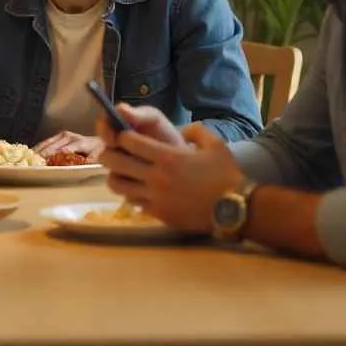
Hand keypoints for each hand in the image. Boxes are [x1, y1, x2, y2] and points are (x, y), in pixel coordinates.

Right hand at [33, 131, 103, 159]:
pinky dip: (40, 148)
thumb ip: (83, 162)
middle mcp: (70, 136)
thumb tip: (69, 165)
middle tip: (34, 164)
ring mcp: (64, 134)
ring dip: (39, 151)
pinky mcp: (60, 135)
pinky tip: (34, 153)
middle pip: (53, 147)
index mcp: (80, 142)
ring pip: (48, 143)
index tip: (45, 164)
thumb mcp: (94, 160)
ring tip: (30, 159)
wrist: (100, 143)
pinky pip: (47, 141)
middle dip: (43, 155)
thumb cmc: (97, 153)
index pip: (64, 150)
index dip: (53, 157)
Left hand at [96, 104, 243, 233]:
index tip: (125, 136)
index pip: (129, 141)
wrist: (236, 208)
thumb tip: (182, 131)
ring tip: (121, 174)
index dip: (123, 136)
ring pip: (119, 185)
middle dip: (109, 154)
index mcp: (167, 156)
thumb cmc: (227, 174)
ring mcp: (155, 197)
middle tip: (111, 152)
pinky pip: (134, 202)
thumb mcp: (215, 144)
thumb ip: (196, 132)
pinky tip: (139, 191)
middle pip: (116, 161)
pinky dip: (132, 196)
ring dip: (116, 176)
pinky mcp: (159, 214)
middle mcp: (156, 176)